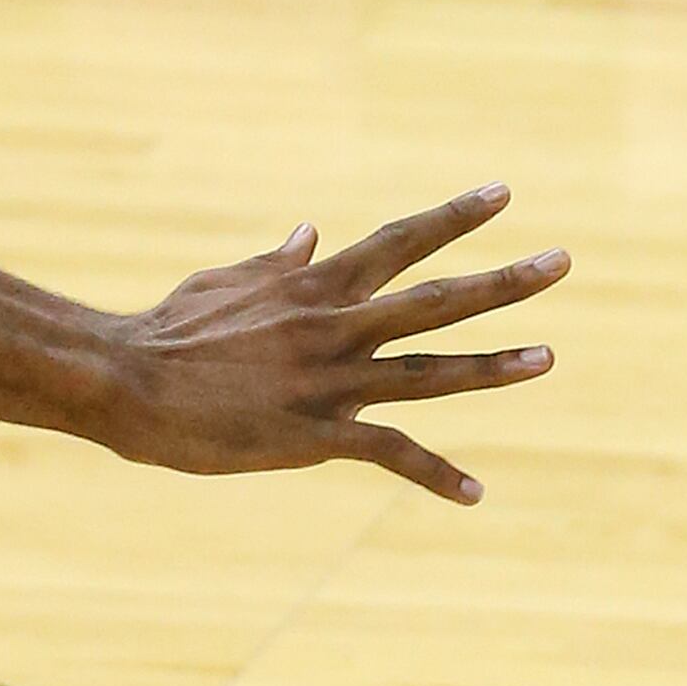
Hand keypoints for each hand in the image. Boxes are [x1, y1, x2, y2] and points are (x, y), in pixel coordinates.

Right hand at [100, 184, 566, 502]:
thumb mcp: (229, 280)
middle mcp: (336, 324)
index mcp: (317, 284)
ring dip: (494, 366)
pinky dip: (435, 474)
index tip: (503, 193)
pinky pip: (389, 455)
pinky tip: (476, 492)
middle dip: (505, 279)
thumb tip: (310, 230)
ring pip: (430, 372)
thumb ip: (279, 261)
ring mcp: (330, 380)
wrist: (123, 378)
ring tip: (549, 357)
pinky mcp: (314, 434)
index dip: (455, 216)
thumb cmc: (168, 327)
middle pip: (438, 299)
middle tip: (563, 261)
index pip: (401, 241)